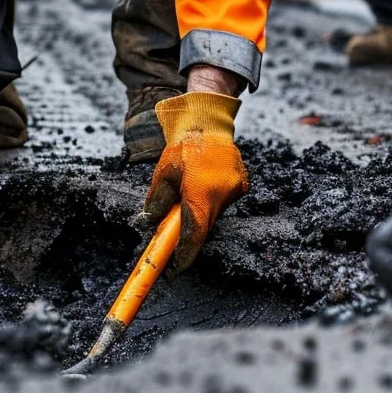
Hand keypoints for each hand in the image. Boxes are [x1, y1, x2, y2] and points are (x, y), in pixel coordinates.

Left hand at [133, 91, 247, 272]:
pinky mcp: (242, 186)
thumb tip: (150, 221)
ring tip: (189, 190)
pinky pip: (222, 202)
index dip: (183, 257)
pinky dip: (210, 199)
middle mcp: (222, 196)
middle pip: (203, 227)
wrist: (209, 121)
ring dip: (199, 212)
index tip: (172, 271)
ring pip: (212, 214)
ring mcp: (235, 191)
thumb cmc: (184, 145)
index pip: (194, 236)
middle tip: (172, 230)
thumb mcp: (163, 173)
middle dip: (188, 232)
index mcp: (201, 194)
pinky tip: (203, 182)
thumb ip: (157, 200)